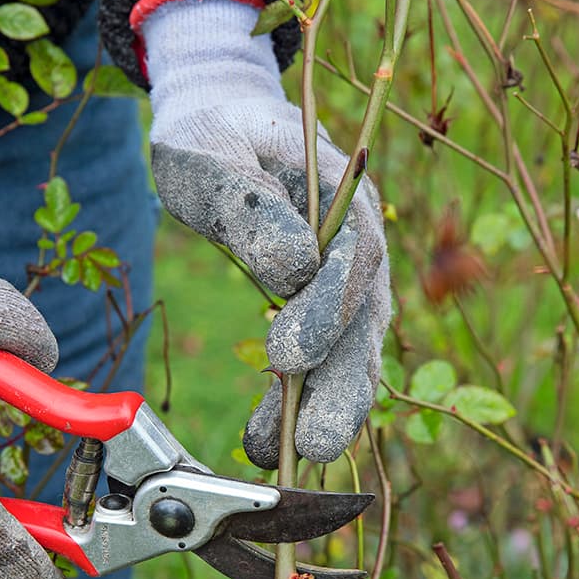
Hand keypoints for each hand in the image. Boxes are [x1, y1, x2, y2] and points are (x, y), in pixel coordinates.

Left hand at [141, 0, 390, 467]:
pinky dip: (305, 400)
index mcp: (343, 192)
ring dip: (325, 407)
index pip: (354, 259)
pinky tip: (272, 437)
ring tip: (285, 456)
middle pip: (366, 320)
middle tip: (314, 446)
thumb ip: (248, 204)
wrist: (226, 123)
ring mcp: (350, 279)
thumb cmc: (214, 133)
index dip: (326, 311)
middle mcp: (359, 242)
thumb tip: (292, 270)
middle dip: (342, 388)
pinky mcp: (327, 307)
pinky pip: (328, 358)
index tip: (285, 356)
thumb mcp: (211, 152)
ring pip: (353, 350)